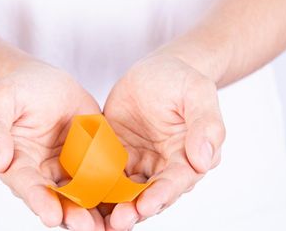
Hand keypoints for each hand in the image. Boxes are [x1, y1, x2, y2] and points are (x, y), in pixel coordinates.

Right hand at [0, 60, 104, 229]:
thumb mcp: (1, 99)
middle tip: (88, 228)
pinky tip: (131, 200)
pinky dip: (116, 191)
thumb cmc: (17, 89)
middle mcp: (44, 174)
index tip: (52, 216)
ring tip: (113, 226)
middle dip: (73, 215)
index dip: (39, 201)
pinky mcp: (92, 158)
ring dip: (96, 212)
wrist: (42, 81)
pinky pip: (105, 176)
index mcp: (18, 163)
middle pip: (58, 200)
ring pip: (84, 195)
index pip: (28, 186)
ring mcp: (69, 168)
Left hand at [102, 52, 225, 229]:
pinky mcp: (114, 155)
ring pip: (124, 191)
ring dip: (113, 206)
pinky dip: (93, 186)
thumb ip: (206, 125)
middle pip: (148, 194)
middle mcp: (161, 167)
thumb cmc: (181, 79)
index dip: (162, 194)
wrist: (155, 70)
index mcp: (186, 157)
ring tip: (98, 220)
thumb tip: (205, 160)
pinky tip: (79, 195)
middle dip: (134, 210)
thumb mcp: (197, 93)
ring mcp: (137, 163)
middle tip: (118, 222)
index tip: (147, 205)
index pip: (175, 181)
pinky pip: (102, 173)